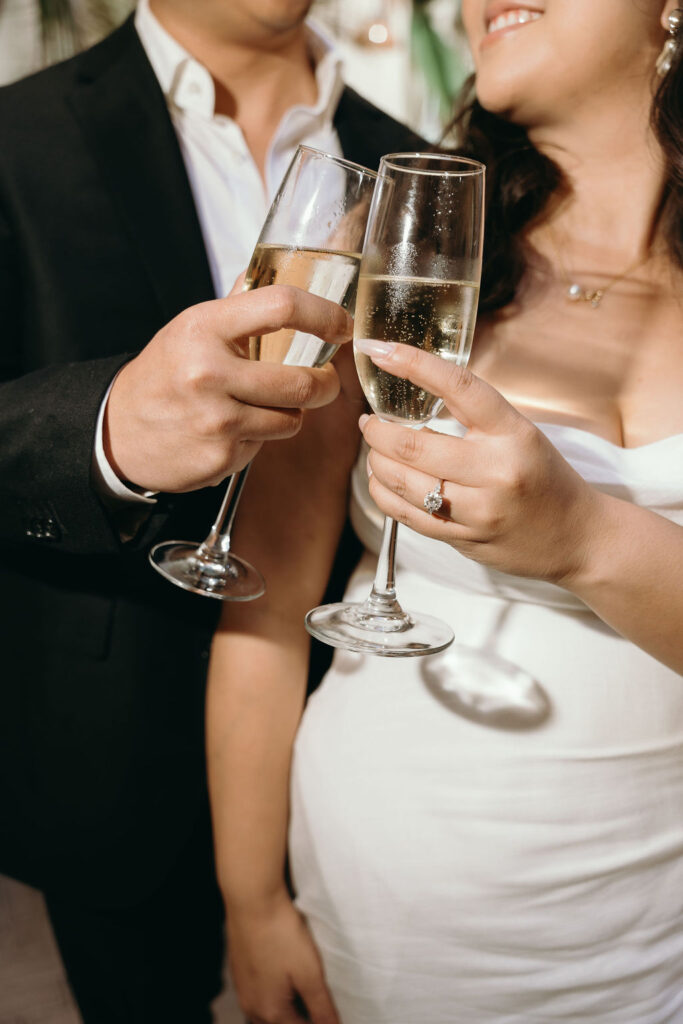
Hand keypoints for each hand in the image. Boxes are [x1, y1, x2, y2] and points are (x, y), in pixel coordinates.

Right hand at [104, 284, 352, 492]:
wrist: (119, 430)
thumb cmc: (165, 373)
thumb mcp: (192, 328)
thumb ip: (238, 306)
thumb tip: (281, 266)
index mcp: (205, 328)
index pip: (282, 306)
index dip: (324, 315)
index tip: (341, 325)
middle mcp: (209, 373)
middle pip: (302, 380)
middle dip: (326, 383)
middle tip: (325, 381)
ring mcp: (216, 419)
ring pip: (292, 418)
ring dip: (292, 413)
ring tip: (268, 405)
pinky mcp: (220, 457)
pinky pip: (266, 445)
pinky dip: (261, 437)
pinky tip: (235, 429)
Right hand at [227, 892, 339, 1023]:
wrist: (251, 900)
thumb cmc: (281, 934)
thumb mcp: (309, 973)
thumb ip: (322, 1008)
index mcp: (271, 1012)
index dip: (319, 1023)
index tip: (330, 1012)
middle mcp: (251, 1005)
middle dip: (301, 1017)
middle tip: (320, 1002)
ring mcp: (242, 988)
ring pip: (267, 1011)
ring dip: (286, 1006)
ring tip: (304, 988)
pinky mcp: (239, 969)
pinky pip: (258, 993)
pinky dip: (273, 992)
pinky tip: (284, 972)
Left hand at [358, 341, 602, 585]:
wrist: (577, 537)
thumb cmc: (545, 478)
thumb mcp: (522, 434)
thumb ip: (474, 417)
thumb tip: (415, 391)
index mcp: (513, 432)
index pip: (458, 386)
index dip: (413, 364)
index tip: (379, 349)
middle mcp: (496, 470)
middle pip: (412, 445)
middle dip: (377, 430)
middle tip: (370, 421)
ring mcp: (479, 509)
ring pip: (403, 481)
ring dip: (375, 461)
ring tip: (375, 450)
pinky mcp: (464, 539)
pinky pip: (406, 515)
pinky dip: (383, 493)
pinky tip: (381, 480)